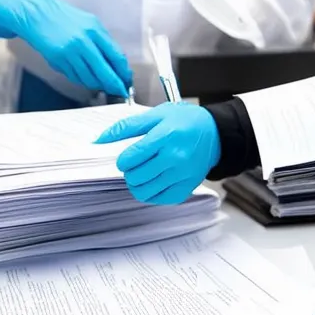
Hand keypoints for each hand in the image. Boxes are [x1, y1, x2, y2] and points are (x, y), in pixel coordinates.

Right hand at [0, 0, 131, 97]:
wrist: (37, 14)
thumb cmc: (64, 18)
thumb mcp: (88, 23)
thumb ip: (103, 41)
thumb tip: (117, 64)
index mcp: (95, 30)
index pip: (116, 56)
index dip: (123, 72)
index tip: (127, 81)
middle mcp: (83, 41)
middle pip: (104, 71)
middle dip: (113, 84)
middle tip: (118, 91)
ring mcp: (70, 52)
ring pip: (89, 77)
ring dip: (96, 84)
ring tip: (100, 84)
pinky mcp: (58, 60)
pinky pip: (75, 76)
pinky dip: (82, 79)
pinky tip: (83, 77)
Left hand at [94, 103, 219, 204]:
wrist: (215, 133)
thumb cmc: (184, 121)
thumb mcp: (155, 115)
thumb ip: (125, 127)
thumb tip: (99, 140)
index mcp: (165, 136)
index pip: (131, 158)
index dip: (123, 160)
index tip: (128, 157)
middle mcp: (175, 158)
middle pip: (135, 176)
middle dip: (129, 171)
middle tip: (137, 164)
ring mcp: (182, 175)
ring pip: (144, 192)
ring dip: (137, 184)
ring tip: (143, 173)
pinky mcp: (187, 187)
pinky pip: (160, 200)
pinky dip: (151, 194)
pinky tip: (154, 181)